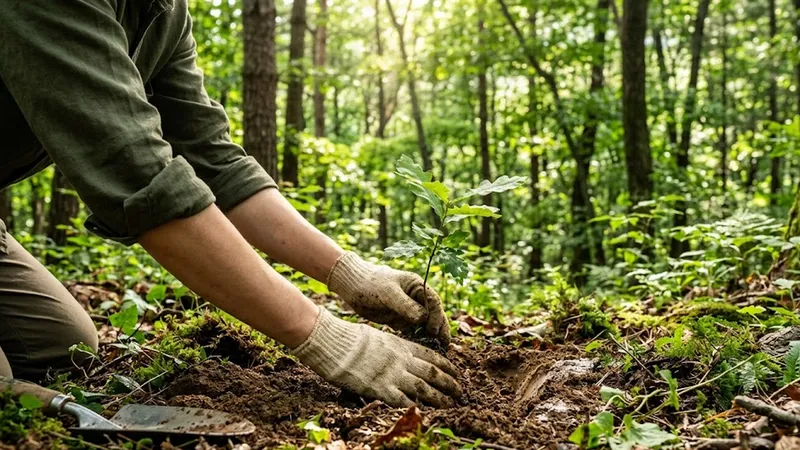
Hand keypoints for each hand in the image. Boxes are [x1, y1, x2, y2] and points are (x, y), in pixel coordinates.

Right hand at [291, 306, 460, 406]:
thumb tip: (402, 353)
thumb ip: (393, 347)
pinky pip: (403, 401)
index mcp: (401, 345)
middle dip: (448, 383)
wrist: (335, 342)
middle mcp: (401, 360)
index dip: (446, 365)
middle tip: (459, 391)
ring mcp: (392, 375)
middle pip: (432, 373)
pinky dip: (415, 407)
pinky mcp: (380, 389)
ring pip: (423, 388)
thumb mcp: (379, 336)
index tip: (456, 372)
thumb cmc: (351, 338)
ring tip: (449, 404)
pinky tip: (424, 413)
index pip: (431, 356)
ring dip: (439, 398)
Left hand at [327, 252, 449, 344]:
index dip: (437, 317)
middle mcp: (417, 299)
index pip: (434, 303)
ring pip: (424, 326)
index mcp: (418, 287)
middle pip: (434, 316)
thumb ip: (405, 305)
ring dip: (430, 338)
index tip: (434, 331)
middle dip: (439, 331)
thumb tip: (423, 318)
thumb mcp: (388, 292)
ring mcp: (409, 311)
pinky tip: (419, 351)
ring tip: (435, 353)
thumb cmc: (371, 283)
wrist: (353, 286)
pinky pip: (412, 332)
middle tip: (444, 347)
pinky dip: (417, 340)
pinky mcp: (400, 321)